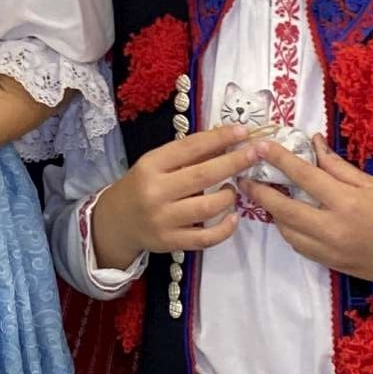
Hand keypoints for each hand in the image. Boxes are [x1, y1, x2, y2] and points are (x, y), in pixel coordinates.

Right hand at [84, 123, 258, 273]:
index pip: (189, 148)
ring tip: (233, 189)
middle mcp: (155, 192)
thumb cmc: (141, 186)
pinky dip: (225, 228)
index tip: (242, 131)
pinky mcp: (171, 242)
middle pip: (203, 175)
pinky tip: (233, 217)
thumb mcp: (155, 164)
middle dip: (234, 162)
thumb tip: (225, 141)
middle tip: (256, 152)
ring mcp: (163, 220)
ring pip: (208, 207)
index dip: (218, 138)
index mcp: (151, 166)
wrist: (116, 222)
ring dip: (229, 195)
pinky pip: (206, 237)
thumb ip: (187, 156)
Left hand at [254, 140, 372, 288]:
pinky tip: (288, 217)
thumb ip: (338, 167)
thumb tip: (313, 144)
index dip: (279, 160)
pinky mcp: (330, 265)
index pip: (305, 177)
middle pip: (285, 210)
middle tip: (244, 177)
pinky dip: (289, 230)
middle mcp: (334, 229)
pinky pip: (299, 246)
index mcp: (348, 203)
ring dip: (273, 213)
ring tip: (266, 195)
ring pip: (287, 232)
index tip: (260, 146)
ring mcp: (330, 251)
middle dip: (260, 192)